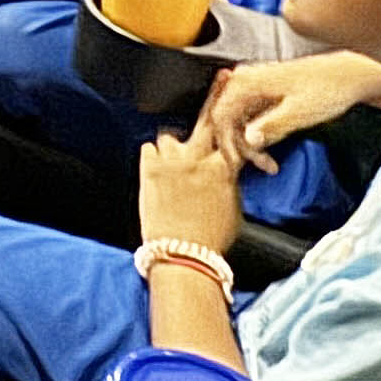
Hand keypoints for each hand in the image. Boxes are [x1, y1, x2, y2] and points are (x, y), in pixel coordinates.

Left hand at [138, 105, 247, 257]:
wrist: (183, 254)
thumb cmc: (210, 240)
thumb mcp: (232, 209)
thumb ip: (228, 182)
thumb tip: (224, 173)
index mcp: (223, 168)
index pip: (228, 137)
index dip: (225, 135)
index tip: (223, 134)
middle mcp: (199, 159)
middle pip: (203, 125)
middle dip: (203, 128)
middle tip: (198, 138)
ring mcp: (173, 162)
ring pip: (170, 136)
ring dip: (172, 147)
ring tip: (171, 161)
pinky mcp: (150, 169)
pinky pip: (147, 148)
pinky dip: (151, 156)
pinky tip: (154, 169)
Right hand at [202, 53, 380, 169]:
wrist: (349, 76)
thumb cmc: (329, 89)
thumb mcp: (299, 112)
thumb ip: (270, 126)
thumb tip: (247, 140)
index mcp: (249, 81)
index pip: (220, 116)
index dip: (227, 144)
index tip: (238, 165)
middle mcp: (247, 79)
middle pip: (226, 119)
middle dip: (240, 147)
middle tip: (262, 165)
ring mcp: (254, 84)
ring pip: (237, 119)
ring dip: (249, 143)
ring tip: (269, 162)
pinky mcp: (264, 92)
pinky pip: (249, 116)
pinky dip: (257, 135)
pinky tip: (270, 148)